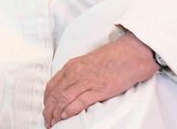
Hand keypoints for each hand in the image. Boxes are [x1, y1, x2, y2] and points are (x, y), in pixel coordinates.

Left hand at [43, 32, 157, 126]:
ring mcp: (86, 81)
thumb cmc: (111, 57)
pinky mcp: (98, 90)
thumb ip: (76, 73)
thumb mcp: (87, 62)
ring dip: (56, 113)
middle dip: (48, 109)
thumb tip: (69, 87)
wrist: (130, 54)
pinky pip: (79, 102)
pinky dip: (70, 110)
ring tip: (53, 122)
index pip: (52, 85)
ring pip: (63, 99)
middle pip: (55, 94)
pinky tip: (65, 116)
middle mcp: (75, 73)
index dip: (46, 99)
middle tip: (47, 119)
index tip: (46, 108)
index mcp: (72, 66)